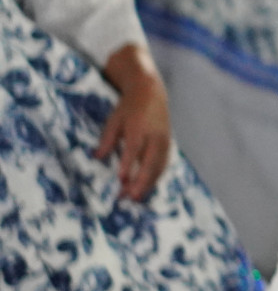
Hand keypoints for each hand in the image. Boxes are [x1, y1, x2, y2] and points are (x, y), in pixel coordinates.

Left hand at [94, 46, 171, 200]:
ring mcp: (164, 140)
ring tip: (135, 198)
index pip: (134, 149)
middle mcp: (154, 136)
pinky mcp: (168, 144)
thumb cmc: (128, 108)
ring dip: (148, 183)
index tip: (121, 179)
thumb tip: (97, 158)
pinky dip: (155, 177)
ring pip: (159, 166)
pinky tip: (145, 187)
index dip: (128, 164)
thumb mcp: (113, 120)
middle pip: (150, 162)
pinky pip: (163, 164)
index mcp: (139, 128)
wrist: (151, 93)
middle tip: (129, 197)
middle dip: (141, 180)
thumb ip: (107, 140)